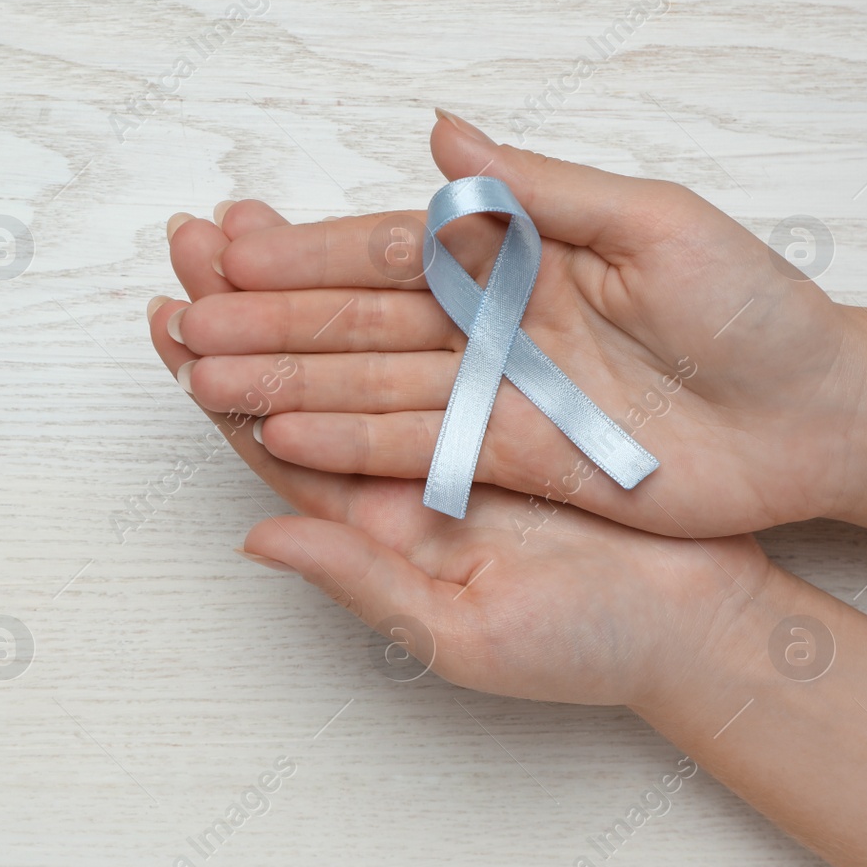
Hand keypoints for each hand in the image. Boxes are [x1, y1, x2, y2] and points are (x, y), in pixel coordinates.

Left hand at [145, 283, 768, 707]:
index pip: (270, 440)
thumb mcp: (460, 634)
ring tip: (251, 217)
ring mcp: (458, 423)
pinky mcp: (517, 394)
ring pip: (363, 338)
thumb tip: (256, 542)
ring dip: (306, 278)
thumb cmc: (586, 649)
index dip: (217, 380)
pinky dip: (406, 281)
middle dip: (244, 304)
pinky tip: (370, 233)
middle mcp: (401, 464)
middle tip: (193, 234)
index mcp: (375, 522)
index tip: (168, 316)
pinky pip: (447, 330)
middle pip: (302, 371)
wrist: (698, 629)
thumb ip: (358, 583)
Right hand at [159, 111, 866, 539]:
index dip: (307, 252)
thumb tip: (444, 136)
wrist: (811, 417)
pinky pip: (414, 450)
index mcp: (514, 256)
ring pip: (367, 389)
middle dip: (269, 321)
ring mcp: (492, 395)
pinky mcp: (509, 459)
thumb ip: (539, 191)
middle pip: (356, 323)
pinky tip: (283, 437)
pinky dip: (348, 445)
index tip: (230, 247)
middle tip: (186, 321)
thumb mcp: (656, 226)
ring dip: (284, 385)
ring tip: (206, 379)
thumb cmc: (752, 308)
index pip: (388, 252)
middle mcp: (488, 326)